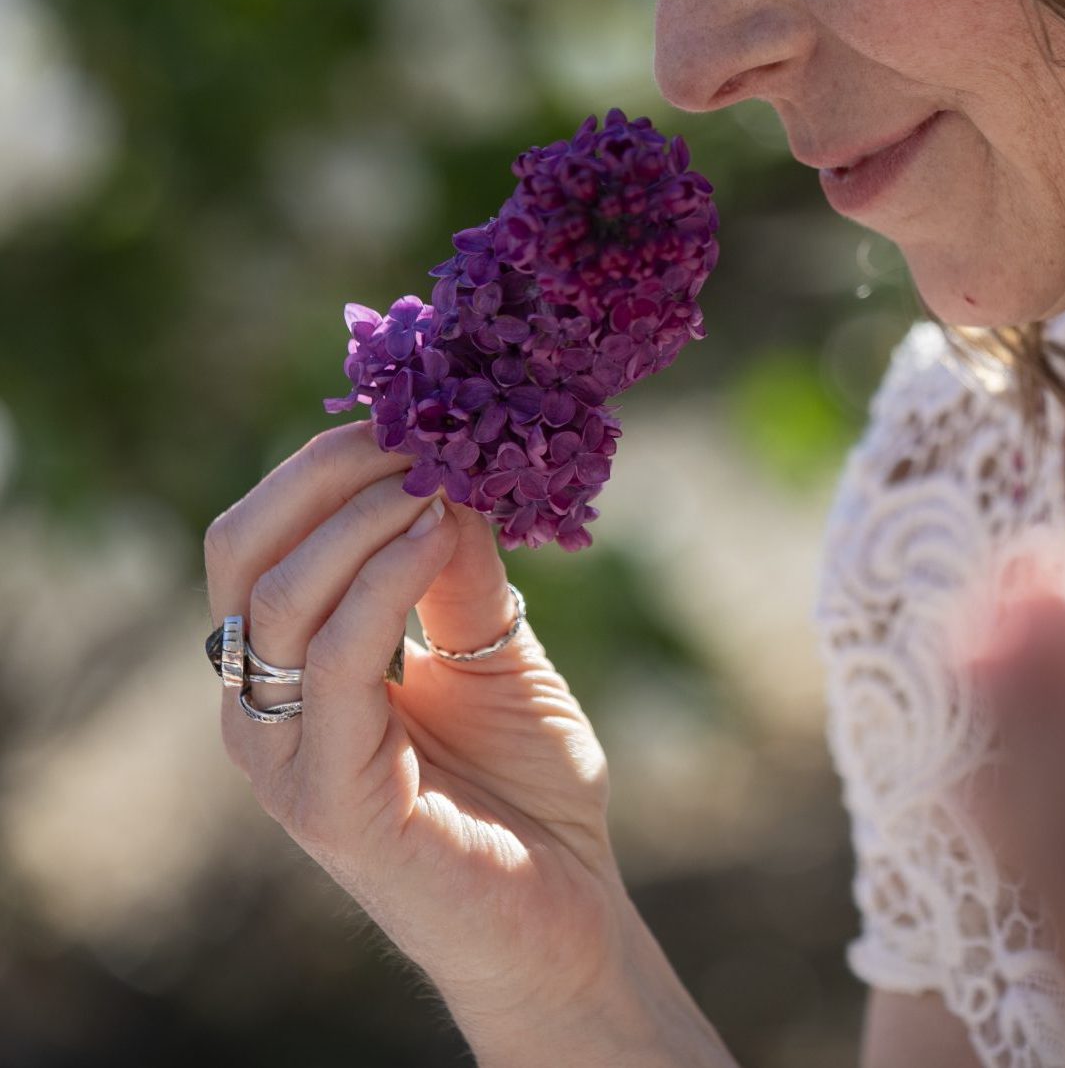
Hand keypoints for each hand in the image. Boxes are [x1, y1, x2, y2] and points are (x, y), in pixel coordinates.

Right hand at [204, 421, 630, 1028]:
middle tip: (417, 429)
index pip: (262, 533)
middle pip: (243, 551)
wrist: (567, 910)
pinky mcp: (331, 801)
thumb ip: (458, 565)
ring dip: (362, 516)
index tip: (414, 410)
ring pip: (278, 597)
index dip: (327, 461)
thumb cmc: (526, 782)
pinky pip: (336, 665)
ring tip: (439, 476)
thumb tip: (447, 462)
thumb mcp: (496, 644)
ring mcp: (287, 757)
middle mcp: (266, 704)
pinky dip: (383, 584)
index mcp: (293, 661)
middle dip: (327, 471)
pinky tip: (437, 536)